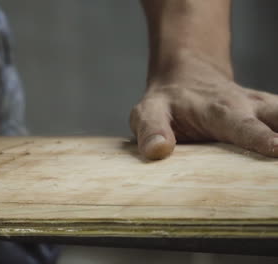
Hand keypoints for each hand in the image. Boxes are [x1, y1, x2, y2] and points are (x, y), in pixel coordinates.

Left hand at [130, 54, 277, 159]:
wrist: (187, 78)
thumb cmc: (167, 101)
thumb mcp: (148, 112)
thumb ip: (151, 129)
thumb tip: (158, 151)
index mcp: (218, 110)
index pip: (241, 126)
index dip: (259, 137)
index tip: (277, 149)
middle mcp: (249, 107)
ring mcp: (265, 110)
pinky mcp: (273, 115)